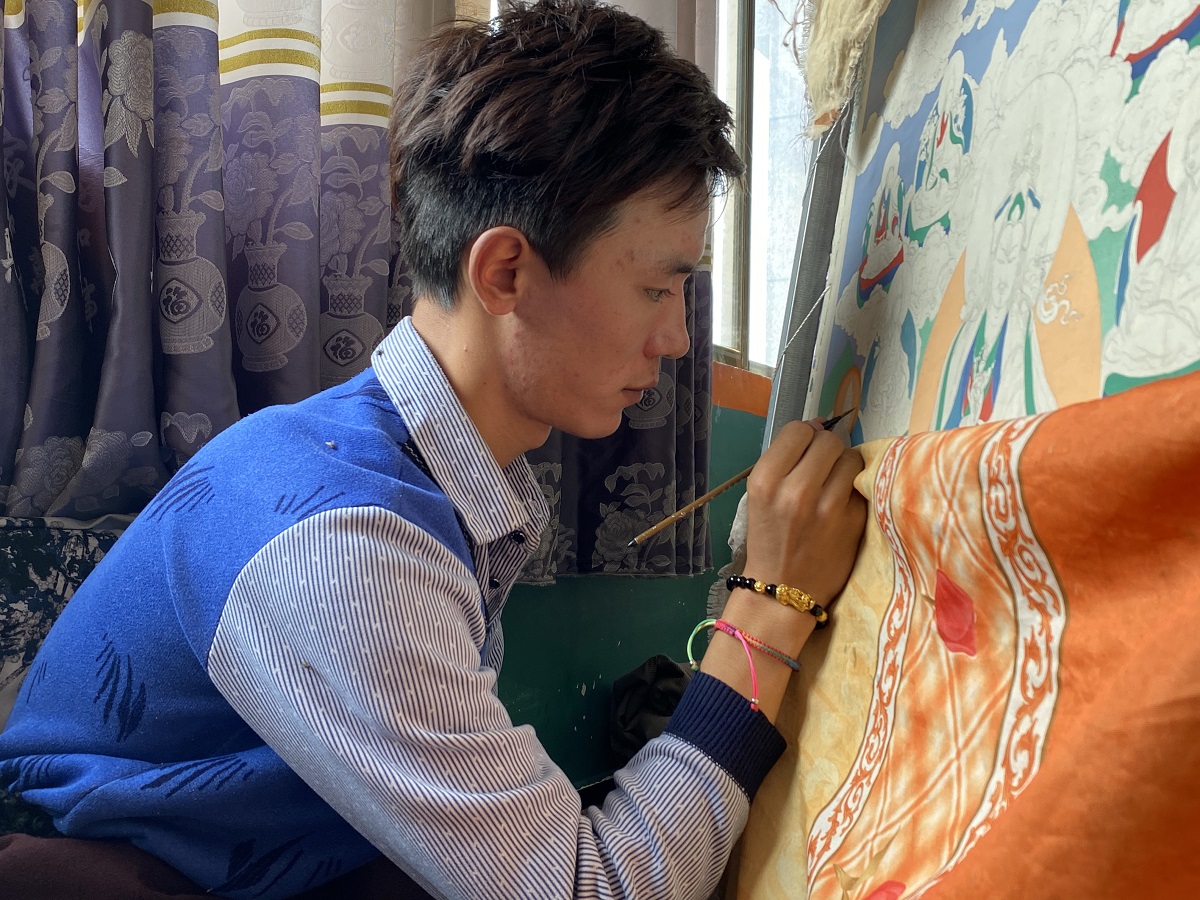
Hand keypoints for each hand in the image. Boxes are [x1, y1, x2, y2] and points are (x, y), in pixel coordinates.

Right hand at [741, 419, 866, 604]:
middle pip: (827, 440)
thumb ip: (784, 462)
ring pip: (850, 457)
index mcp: (765, 481)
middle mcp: (796, 491)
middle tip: (821, 467)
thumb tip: (818, 427)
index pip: (797, 430)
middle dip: (826, 448)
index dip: (805, 435)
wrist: (783, 590)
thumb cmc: (769, 539)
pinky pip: (862, 484)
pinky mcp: (854, 521)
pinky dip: (854, 488)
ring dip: (844, 465)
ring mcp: (828, 507)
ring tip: (834, 483)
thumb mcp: (759, 497)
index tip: (806, 448)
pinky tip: (843, 503)